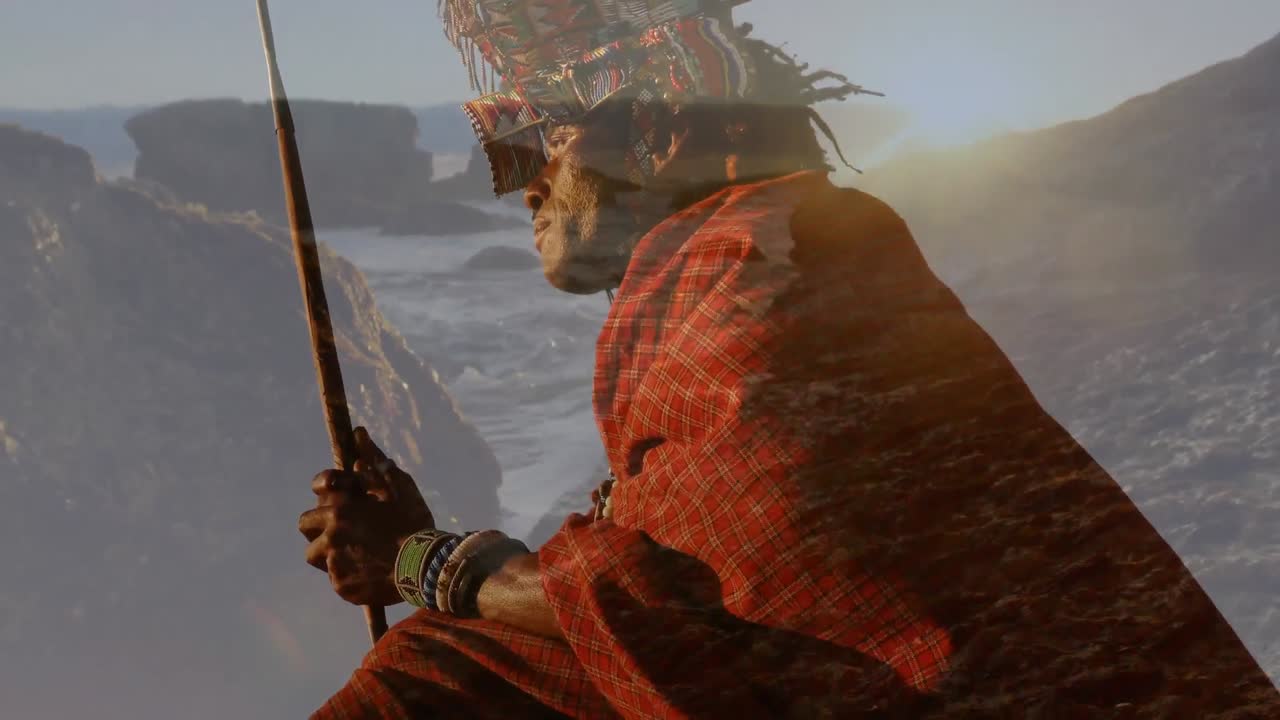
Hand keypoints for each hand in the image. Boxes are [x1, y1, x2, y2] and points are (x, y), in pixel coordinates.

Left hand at [298, 427, 433, 606]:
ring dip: (328, 551)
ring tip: (354, 553)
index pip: (316, 491)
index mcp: (341, 505)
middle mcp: (330, 532)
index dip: (327, 492)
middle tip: (343, 530)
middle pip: (306, 525)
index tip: (338, 498)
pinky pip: (334, 578)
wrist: (426, 566)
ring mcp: (333, 561)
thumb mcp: (397, 484)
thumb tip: (358, 433)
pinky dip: (347, 574)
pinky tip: (367, 572)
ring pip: (314, 554)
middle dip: (320, 525)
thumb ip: (374, 459)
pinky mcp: (340, 586)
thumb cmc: (412, 521)